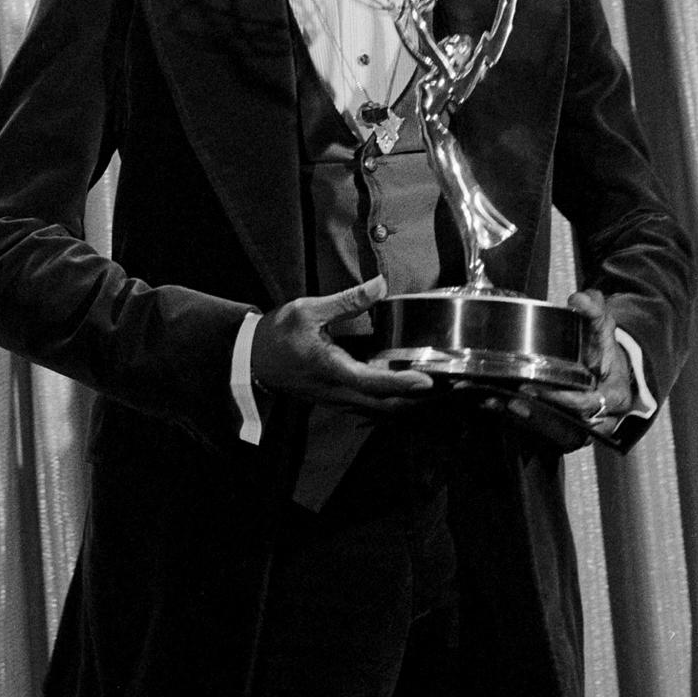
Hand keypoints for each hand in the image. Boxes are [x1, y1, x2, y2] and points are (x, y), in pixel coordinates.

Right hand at [251, 276, 433, 411]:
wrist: (250, 359)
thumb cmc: (278, 334)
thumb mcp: (308, 309)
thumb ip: (347, 300)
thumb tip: (381, 285)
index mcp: (329, 368)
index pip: (371, 383)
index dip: (401, 384)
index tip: (427, 381)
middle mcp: (336, 391)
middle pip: (383, 407)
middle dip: (415, 401)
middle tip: (446, 388)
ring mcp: (336, 399)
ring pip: (378, 411)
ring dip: (407, 403)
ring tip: (436, 388)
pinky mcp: (337, 399)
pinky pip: (370, 407)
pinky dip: (392, 401)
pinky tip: (408, 388)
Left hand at [484, 289, 634, 445]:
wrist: (611, 369)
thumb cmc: (605, 349)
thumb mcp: (604, 327)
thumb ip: (594, 310)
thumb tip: (580, 298)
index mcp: (614, 396)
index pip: (587, 403)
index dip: (562, 398)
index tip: (535, 387)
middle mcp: (601, 418)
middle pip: (568, 423)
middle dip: (538, 414)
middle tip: (510, 400)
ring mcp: (584, 426)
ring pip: (556, 432)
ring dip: (527, 419)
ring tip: (499, 404)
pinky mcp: (568, 428)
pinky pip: (547, 431)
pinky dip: (524, 420)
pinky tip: (499, 406)